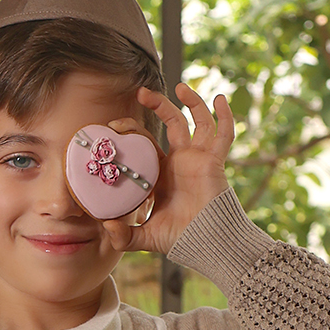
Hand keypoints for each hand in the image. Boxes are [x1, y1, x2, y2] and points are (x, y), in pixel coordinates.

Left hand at [98, 82, 234, 259]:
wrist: (206, 243)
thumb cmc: (179, 239)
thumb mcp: (144, 238)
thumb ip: (123, 236)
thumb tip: (105, 224)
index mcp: (161, 173)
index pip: (145, 142)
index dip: (132, 131)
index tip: (114, 126)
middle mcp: (180, 161)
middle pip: (170, 123)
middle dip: (157, 105)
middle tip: (140, 93)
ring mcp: (198, 158)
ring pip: (196, 121)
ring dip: (191, 101)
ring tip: (179, 86)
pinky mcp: (213, 161)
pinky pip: (223, 135)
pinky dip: (224, 116)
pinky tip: (219, 99)